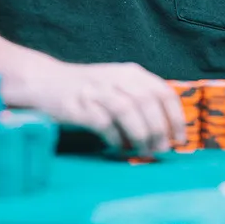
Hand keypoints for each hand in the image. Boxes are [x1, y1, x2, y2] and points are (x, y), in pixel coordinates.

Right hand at [29, 61, 185, 154]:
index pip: (163, 92)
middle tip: (160, 150)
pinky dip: (114, 138)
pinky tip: (116, 147)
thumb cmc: (88, 90)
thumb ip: (141, 100)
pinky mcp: (78, 105)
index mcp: (131, 72)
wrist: (45, 82)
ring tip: (142, 151)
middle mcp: (116, 77)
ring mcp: (96, 90)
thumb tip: (167, 131)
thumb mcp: (119, 85)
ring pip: (127, 110)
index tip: (179, 139)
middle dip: (158, 130)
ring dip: (139, 135)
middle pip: (147, 102)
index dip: (175, 118)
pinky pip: (103, 123)